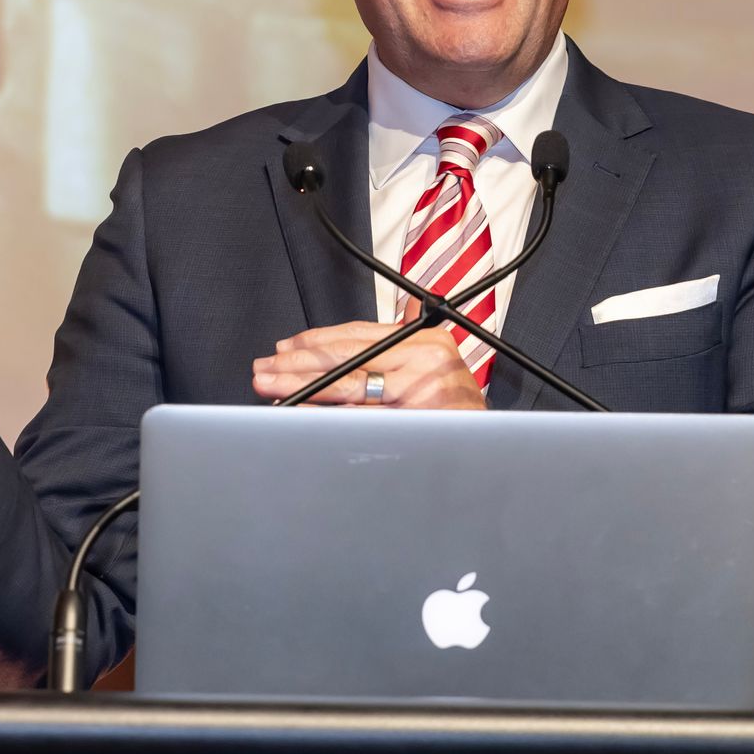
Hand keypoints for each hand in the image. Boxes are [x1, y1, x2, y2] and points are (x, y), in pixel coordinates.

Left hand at [251, 297, 485, 408]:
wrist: (488, 447)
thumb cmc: (458, 405)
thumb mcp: (442, 361)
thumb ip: (416, 335)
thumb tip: (409, 307)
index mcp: (426, 342)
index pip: (358, 336)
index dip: (317, 341)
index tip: (285, 347)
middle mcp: (424, 365)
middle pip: (347, 361)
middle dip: (299, 364)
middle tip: (264, 367)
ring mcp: (419, 397)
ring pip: (348, 391)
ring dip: (302, 389)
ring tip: (271, 387)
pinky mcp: (412, 427)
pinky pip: (358, 422)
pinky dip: (325, 417)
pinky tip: (300, 413)